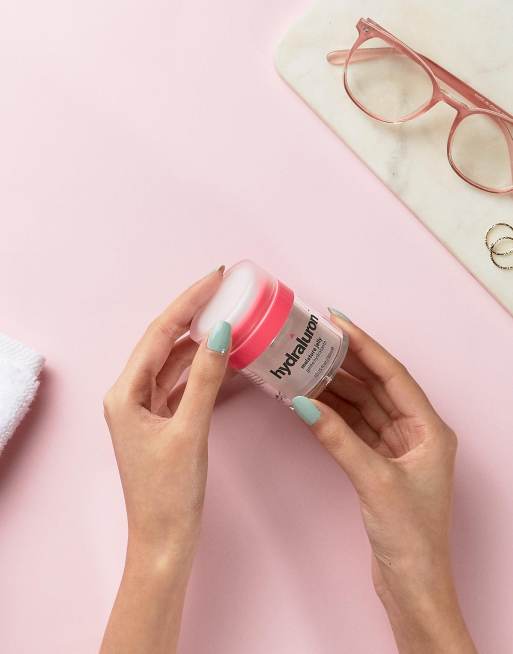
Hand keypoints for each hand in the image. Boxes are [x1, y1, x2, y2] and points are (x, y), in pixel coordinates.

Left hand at [100, 267, 230, 653]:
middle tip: (223, 289)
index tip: (214, 279)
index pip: (159, 333)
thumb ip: (206, 379)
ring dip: (199, 340)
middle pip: (164, 341)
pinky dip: (202, 367)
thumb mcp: (189, 430)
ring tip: (227, 315)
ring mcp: (145, 407)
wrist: (164, 540)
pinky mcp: (161, 420)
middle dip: (192, 313)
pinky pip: (181, 382)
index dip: (188, 302)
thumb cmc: (170, 493)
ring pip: (174, 361)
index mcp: (125, 393)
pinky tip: (222, 355)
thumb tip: (221, 333)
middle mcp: (130, 394)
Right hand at [291, 310, 477, 653]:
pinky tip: (314, 400)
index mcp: (430, 429)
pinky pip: (356, 426)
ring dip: (337, 387)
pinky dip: (335, 414)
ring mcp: (398, 447)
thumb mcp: (372, 479)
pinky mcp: (381, 463)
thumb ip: (336, 437)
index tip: (339, 323)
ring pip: (365, 405)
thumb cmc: (409, 536)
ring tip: (308, 365)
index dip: (366, 345)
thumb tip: (303, 403)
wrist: (412, 583)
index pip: (394, 375)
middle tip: (316, 340)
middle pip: (378, 386)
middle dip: (348, 362)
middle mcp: (417, 433)